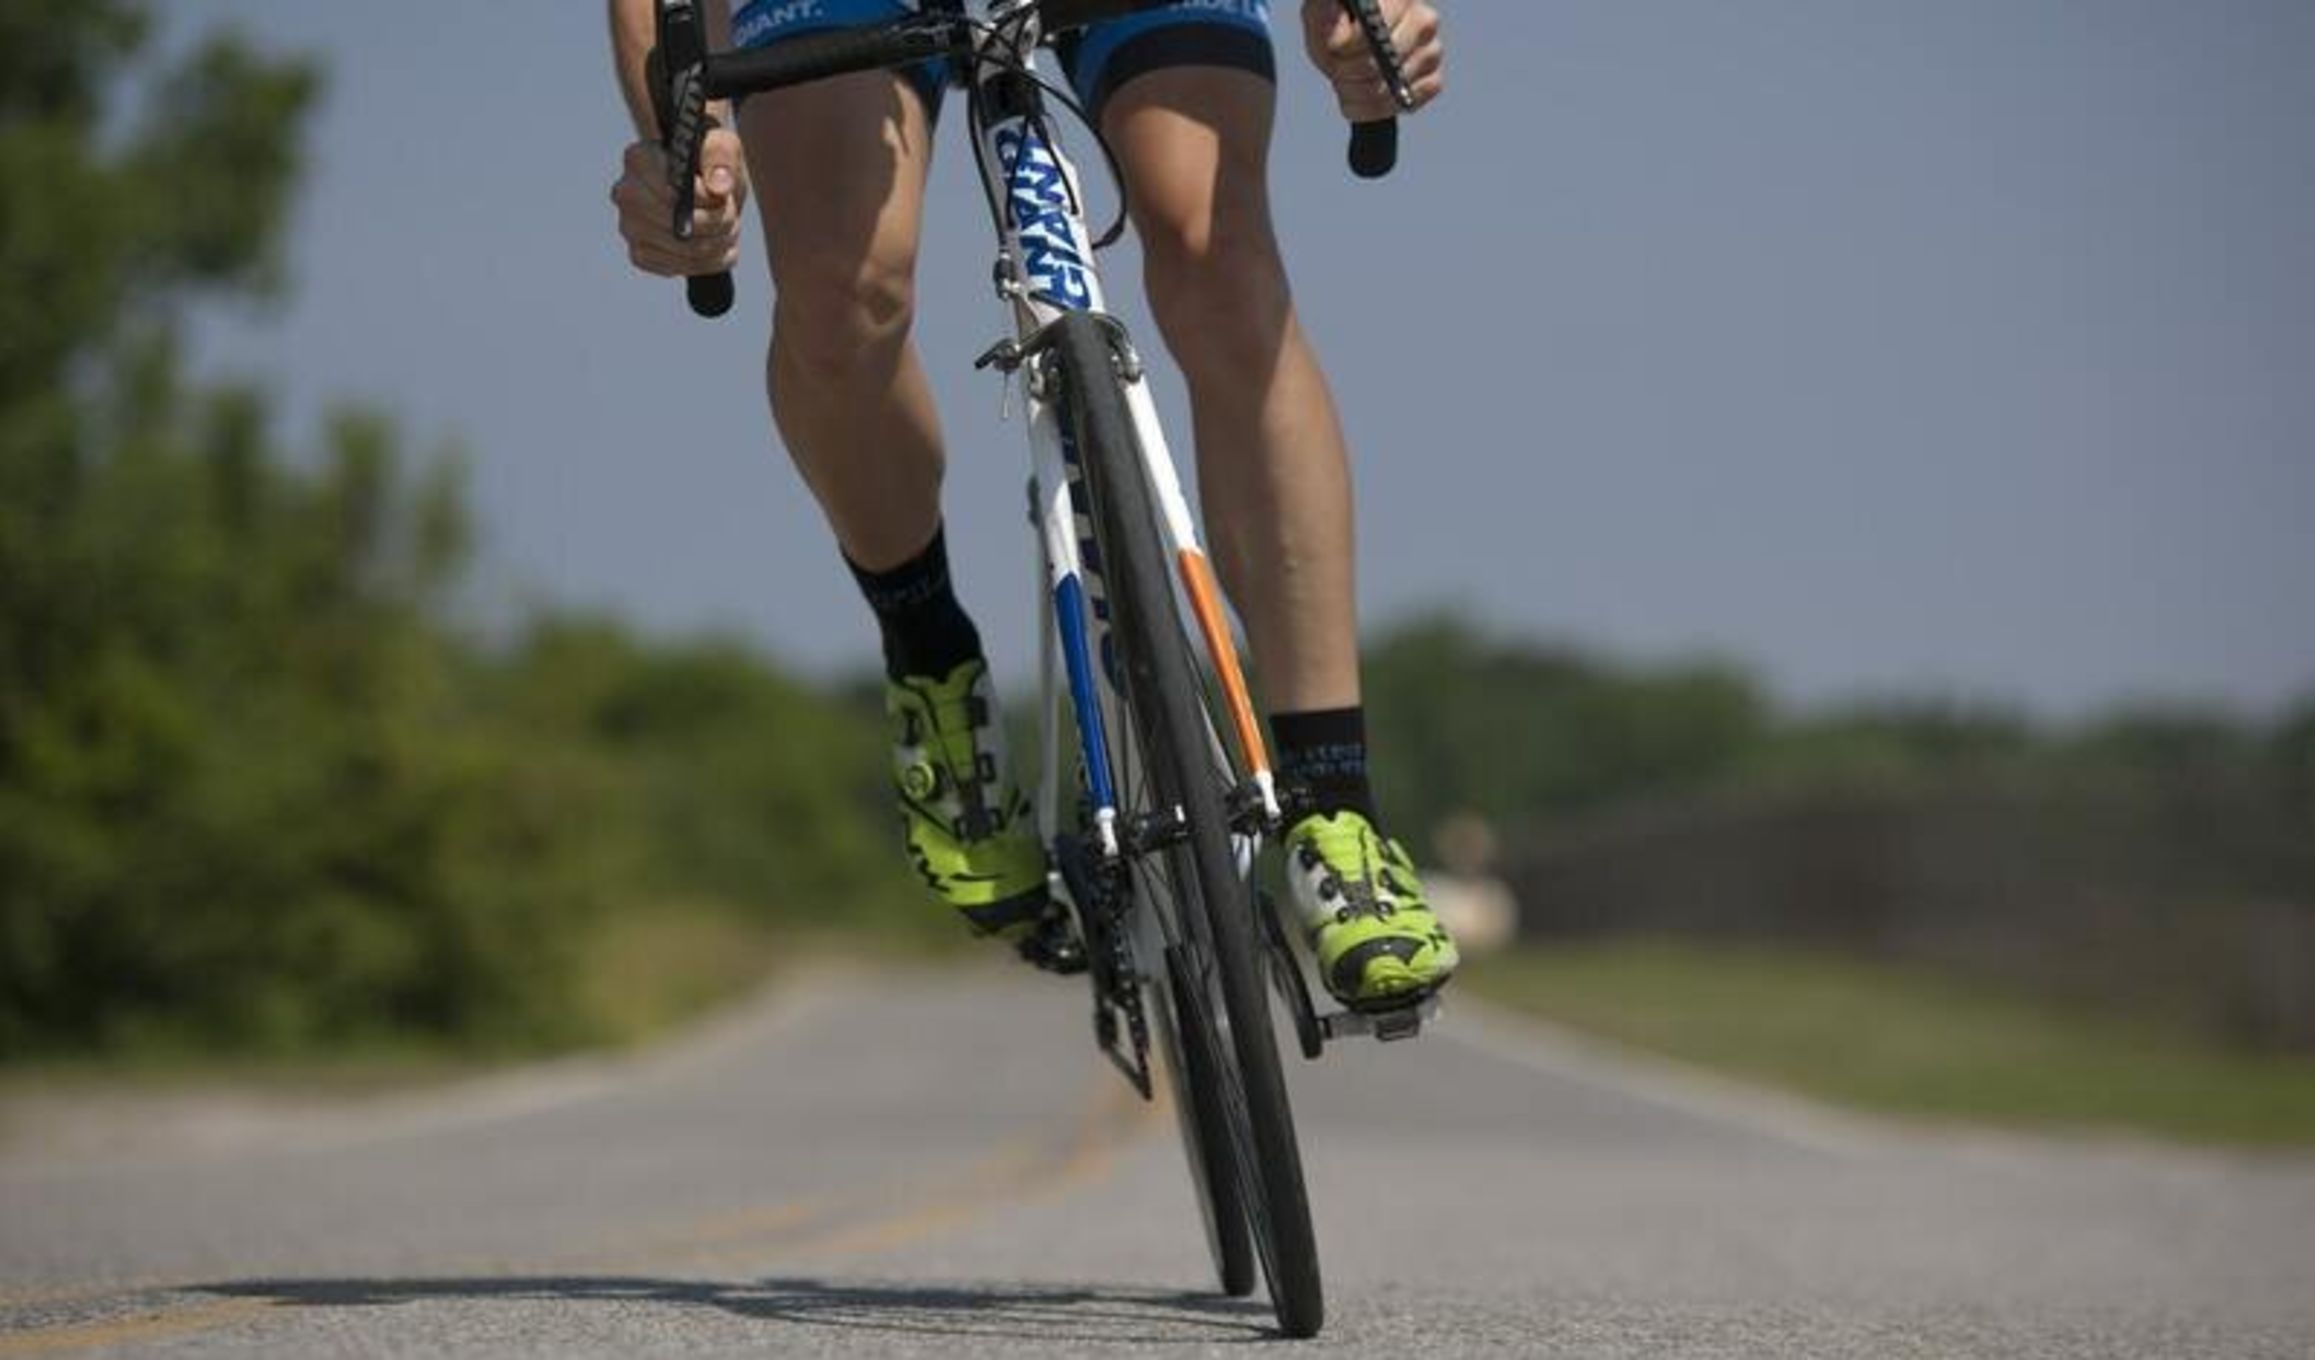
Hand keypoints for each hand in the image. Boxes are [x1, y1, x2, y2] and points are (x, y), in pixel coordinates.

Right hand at [609, 124, 746, 276]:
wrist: (704, 185)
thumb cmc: (709, 160)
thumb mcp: (721, 144)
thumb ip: (720, 155)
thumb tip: (717, 187)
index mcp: (639, 159)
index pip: (672, 192)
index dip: (704, 199)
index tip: (721, 195)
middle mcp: (625, 193)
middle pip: (678, 223)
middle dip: (716, 223)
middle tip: (732, 215)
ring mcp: (629, 226)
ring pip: (683, 249)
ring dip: (717, 244)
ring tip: (730, 230)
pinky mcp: (639, 254)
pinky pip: (677, 268)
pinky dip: (707, 264)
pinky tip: (719, 250)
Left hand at [1301, 0, 1444, 122]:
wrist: (1351, 45)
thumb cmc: (1336, 26)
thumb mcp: (1320, 16)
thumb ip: (1324, 18)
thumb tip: (1342, 40)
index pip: (1373, 34)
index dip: (1345, 51)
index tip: (1334, 51)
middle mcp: (1424, 20)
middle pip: (1379, 65)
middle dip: (1348, 75)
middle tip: (1337, 72)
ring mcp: (1432, 50)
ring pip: (1390, 88)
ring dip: (1359, 95)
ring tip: (1349, 82)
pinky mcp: (1434, 79)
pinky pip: (1406, 103)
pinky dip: (1379, 108)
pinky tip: (1368, 96)